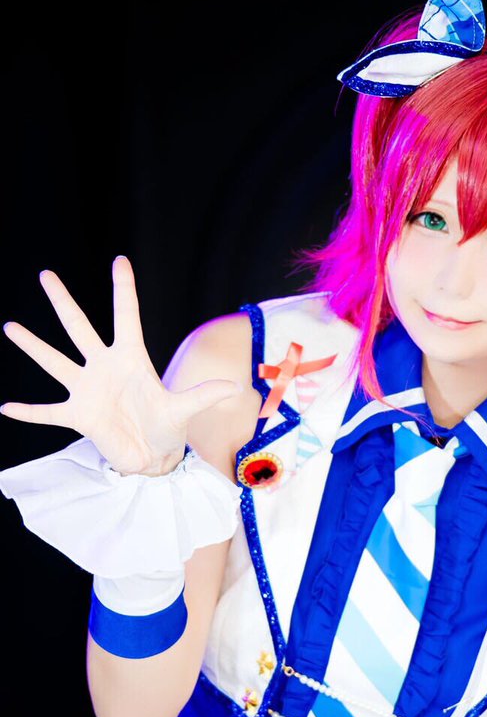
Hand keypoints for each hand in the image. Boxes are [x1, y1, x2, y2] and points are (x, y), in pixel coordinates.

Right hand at [1, 256, 241, 476]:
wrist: (152, 456)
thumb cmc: (168, 427)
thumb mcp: (185, 409)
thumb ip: (204, 395)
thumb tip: (234, 385)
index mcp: (131, 359)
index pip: (126, 317)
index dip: (123, 290)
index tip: (120, 260)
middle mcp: (105, 367)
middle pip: (79, 328)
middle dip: (63, 302)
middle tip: (46, 274)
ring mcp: (88, 389)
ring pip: (55, 362)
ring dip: (33, 346)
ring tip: (10, 327)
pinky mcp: (78, 415)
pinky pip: (49, 412)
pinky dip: (29, 413)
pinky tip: (6, 408)